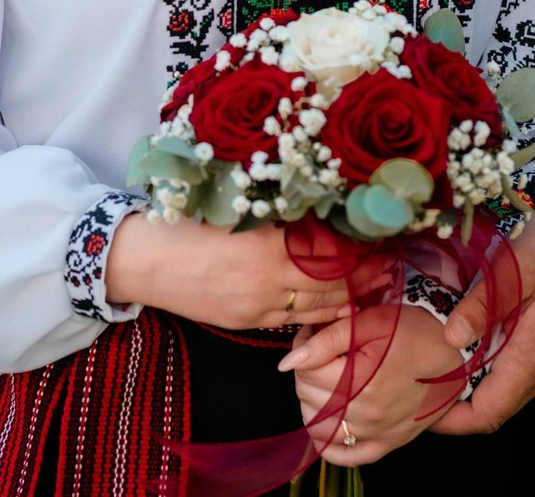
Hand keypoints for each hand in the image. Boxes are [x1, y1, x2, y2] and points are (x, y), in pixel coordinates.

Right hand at [102, 213, 388, 331]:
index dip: (360, 247)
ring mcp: (258, 308)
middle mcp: (268, 282)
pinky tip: (336, 305)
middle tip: (390, 265)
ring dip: (349, 299)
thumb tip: (324, 213)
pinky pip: (294, 320)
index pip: (331, 252)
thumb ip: (281, 218)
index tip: (381, 236)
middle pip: (333, 284)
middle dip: (365, 277)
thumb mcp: (238, 212)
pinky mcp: (247, 323)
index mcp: (269, 247)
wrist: (143, 261)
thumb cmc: (187, 223)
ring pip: (318, 308)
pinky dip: (319, 313)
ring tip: (374, 286)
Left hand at [283, 305, 471, 464]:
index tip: (315, 335)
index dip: (304, 346)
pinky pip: (343, 456)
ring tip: (330, 378)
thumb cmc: (418, 332)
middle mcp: (368, 414)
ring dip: (313, 400)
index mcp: (363, 380)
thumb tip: (290, 361)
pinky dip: (328, 441)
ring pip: (317, 425)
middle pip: (307, 396)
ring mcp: (377, 433)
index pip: (304, 370)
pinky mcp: (386, 444)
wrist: (456, 355)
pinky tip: (330, 419)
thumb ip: (328, 338)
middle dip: (307, 370)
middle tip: (323, 351)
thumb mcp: (373, 322)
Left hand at [431, 210, 534, 433]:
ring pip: (499, 393)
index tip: (416, 405)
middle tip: (414, 385)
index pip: (488, 414)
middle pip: (490, 410)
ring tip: (429, 367)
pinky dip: (480, 373)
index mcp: (532, 359)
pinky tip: (459, 347)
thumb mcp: (518, 267)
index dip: (450, 420)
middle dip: (451, 408)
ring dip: (465, 390)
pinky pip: (508, 375)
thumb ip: (485, 303)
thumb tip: (451, 336)